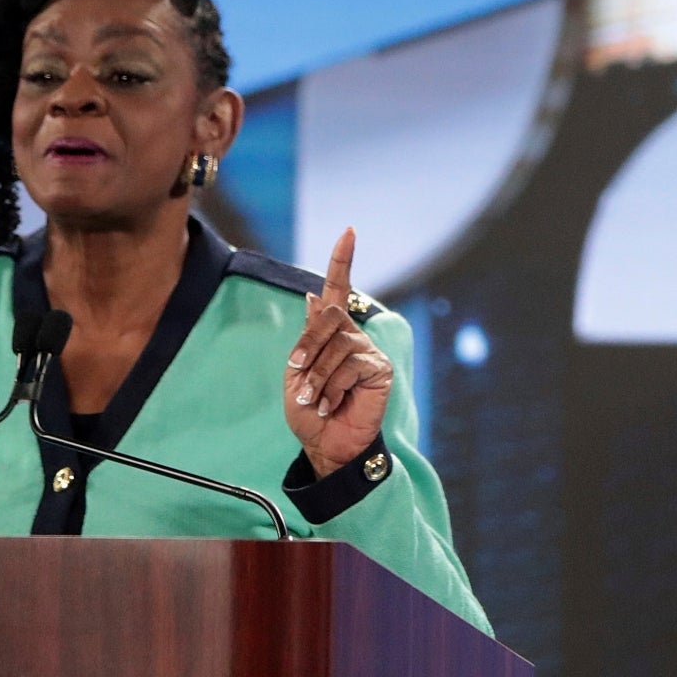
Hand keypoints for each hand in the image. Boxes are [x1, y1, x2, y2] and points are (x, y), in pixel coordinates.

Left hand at [285, 228, 393, 477]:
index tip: (349, 231)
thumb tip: (312, 294)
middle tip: (298, 374)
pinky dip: (333, 386)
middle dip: (308, 345)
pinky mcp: (380, 370)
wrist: (325, 445)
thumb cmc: (309, 412)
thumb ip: (308, 336)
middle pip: (329, 315)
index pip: (337, 290)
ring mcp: (369, 351)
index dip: (342, 261)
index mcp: (330, 333)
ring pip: (338, 343)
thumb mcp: (297, 372)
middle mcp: (353, 336)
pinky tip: (331, 403)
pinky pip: (352, 365)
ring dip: (318, 374)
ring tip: (314, 399)